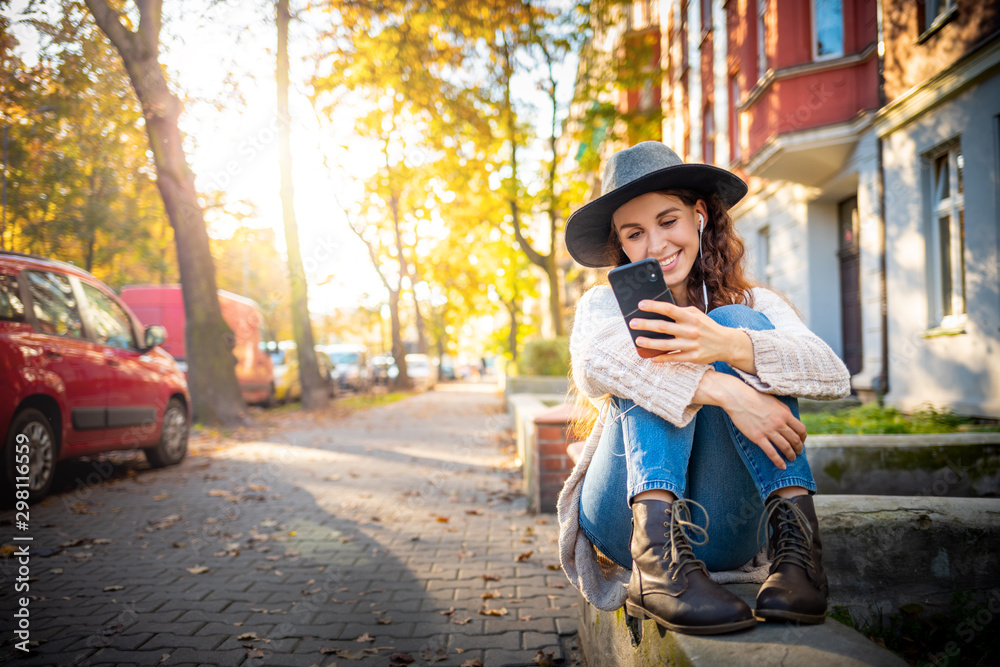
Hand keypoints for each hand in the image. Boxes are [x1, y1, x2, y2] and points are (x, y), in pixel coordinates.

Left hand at [630, 300, 754, 371]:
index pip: (669, 309)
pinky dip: (662, 358)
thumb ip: (680, 312)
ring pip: (666, 345)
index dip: (654, 306)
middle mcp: (690, 330)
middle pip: (664, 327)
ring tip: (638, 341)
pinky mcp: (693, 357)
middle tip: (632, 324)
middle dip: (646, 325)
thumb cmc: (707, 327)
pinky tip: (651, 358)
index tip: (640, 304)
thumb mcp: (696, 314)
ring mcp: (691, 345)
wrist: (726, 343)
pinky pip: (674, 358)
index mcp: (690, 317)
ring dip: (650, 343)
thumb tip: (659, 309)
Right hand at [694, 371, 805, 469]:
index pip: (801, 429)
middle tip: (798, 452)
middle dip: (798, 448)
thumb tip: (791, 420)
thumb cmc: (755, 397)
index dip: (803, 438)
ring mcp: (769, 431)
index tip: (801, 441)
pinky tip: (782, 466)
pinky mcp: (758, 437)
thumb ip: (784, 411)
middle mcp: (779, 423)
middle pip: (795, 440)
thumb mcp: (775, 402)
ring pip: (785, 447)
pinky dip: (778, 461)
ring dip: (791, 455)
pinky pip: (771, 452)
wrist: (738, 398)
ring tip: (791, 458)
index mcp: (785, 414)